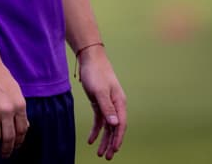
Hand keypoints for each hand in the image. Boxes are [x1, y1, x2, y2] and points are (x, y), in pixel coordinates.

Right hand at [0, 46, 27, 158]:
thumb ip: (20, 109)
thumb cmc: (0, 75)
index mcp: (19, 105)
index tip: (15, 147)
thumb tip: (24, 127)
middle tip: (3, 155)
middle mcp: (7, 110)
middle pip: (9, 138)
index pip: (22, 131)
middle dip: (6, 150)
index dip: (19, 142)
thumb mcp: (16, 91)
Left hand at [78, 45, 126, 159]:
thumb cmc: (96, 72)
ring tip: (100, 153)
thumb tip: (115, 124)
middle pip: (115, 128)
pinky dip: (96, 130)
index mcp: (119, 102)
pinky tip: (91, 140)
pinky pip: (99, 120)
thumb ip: (107, 108)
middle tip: (107, 157)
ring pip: (108, 126)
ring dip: (104, 139)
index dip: (118, 138)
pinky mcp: (99, 102)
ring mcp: (108, 104)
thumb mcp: (100, 91)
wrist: (90, 58)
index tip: (114, 150)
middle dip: (111, 143)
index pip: (121, 124)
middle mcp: (116, 105)